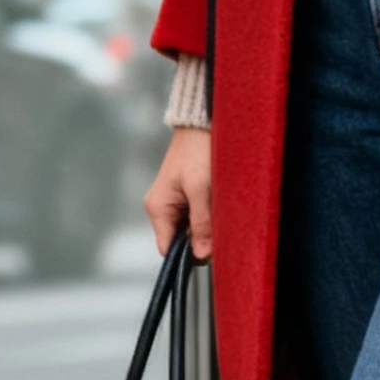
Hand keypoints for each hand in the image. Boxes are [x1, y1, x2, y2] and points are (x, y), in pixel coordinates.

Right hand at [145, 127, 212, 260]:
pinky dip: (210, 214)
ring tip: (219, 208)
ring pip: (192, 228)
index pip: (168, 248)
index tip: (210, 250)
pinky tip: (218, 202)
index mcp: (158, 208)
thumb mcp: (201, 190)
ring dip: (208, 225)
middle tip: (220, 226)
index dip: (188, 254)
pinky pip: (198, 215)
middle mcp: (162, 208)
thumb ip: (201, 224)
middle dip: (201, 238)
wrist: (202, 124)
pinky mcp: (188, 196)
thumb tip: (202, 255)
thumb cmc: (197, 151)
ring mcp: (175, 202)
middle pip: (182, 240)